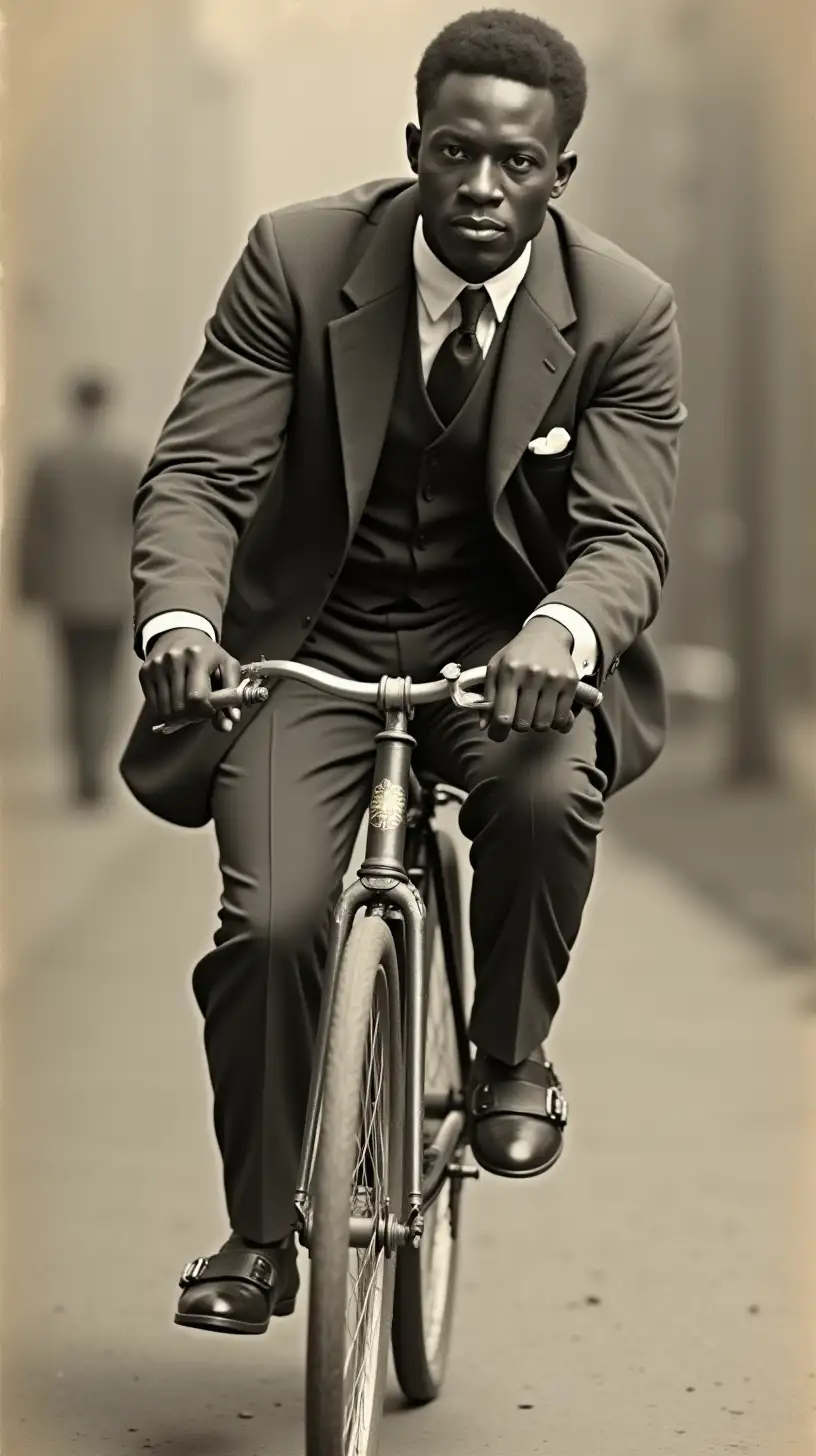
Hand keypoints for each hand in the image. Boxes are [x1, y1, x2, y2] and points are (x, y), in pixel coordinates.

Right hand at [139, 628, 242, 733]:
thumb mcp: (227, 666)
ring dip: (179, 717)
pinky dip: (166, 712)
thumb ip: (233, 694)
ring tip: (188, 706)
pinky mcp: (144, 672)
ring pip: (166, 710)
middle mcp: (174, 658)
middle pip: (180, 707)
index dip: (204, 711)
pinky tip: (175, 702)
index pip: (197, 697)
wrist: (181, 634)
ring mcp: (157, 665)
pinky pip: (154, 706)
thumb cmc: (209, 655)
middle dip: (193, 716)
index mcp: (198, 656)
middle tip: (200, 710)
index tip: (210, 711)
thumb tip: (232, 720)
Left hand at [480, 618, 577, 741]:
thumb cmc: (517, 654)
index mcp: (509, 671)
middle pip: (523, 723)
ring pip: (543, 724)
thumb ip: (488, 696)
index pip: (503, 715)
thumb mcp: (496, 667)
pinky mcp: (571, 683)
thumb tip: (485, 725)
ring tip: (533, 712)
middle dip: (517, 725)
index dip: (498, 732)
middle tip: (517, 715)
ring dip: (536, 724)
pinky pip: (562, 718)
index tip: (497, 734)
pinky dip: (555, 722)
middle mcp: (532, 674)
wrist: (547, 634)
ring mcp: (553, 679)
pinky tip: (549, 712)